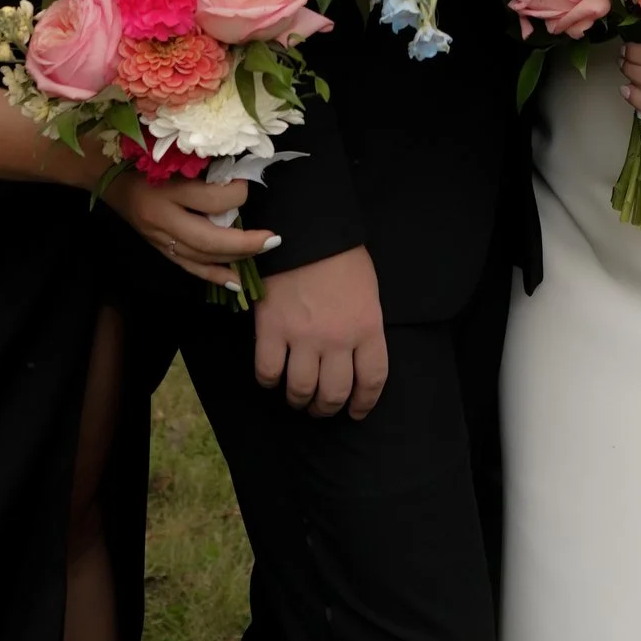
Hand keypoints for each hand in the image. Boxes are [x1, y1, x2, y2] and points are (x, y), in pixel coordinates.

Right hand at [103, 163, 273, 290]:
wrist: (106, 175)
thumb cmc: (143, 156)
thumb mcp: (173, 154)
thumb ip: (204, 167)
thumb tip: (241, 175)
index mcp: (167, 188)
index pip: (213, 199)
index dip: (239, 192)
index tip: (248, 181)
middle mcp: (162, 217)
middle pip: (209, 239)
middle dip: (245, 243)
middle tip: (272, 239)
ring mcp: (158, 237)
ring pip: (200, 257)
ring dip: (234, 258)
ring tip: (261, 251)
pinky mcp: (157, 248)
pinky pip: (188, 267)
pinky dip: (213, 275)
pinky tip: (235, 281)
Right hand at [253, 245, 388, 420]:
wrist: (305, 229)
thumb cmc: (341, 257)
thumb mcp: (368, 292)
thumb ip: (364, 327)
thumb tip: (355, 356)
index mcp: (367, 327)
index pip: (372, 380)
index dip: (365, 402)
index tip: (357, 411)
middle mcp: (338, 339)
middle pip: (334, 393)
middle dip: (327, 407)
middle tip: (321, 406)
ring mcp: (303, 337)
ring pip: (301, 390)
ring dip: (299, 400)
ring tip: (298, 397)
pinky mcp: (271, 330)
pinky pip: (268, 372)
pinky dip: (269, 381)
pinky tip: (273, 376)